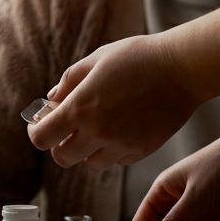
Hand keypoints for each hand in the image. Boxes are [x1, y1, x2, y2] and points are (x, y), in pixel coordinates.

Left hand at [27, 35, 200, 169]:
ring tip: (100, 127)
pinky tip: (122, 128)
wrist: (182, 69)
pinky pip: (117, 161)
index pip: (42, 138)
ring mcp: (120, 145)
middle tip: (70, 127)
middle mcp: (97, 132)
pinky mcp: (141, 151)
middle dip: (61, 143)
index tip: (42, 122)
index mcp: (80, 108)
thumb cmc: (139, 57)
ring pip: (90, 163)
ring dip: (88, 149)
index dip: (37, 131)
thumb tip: (52, 99)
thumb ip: (69, 80)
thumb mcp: (97, 58)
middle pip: (62, 157)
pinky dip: (113, 150)